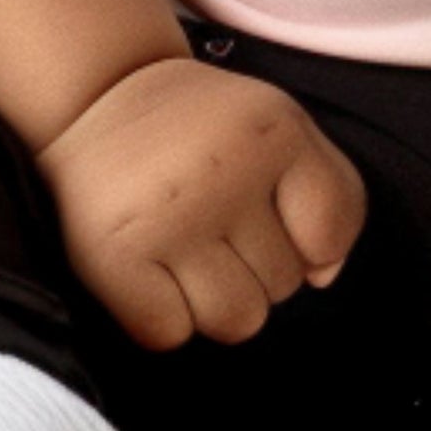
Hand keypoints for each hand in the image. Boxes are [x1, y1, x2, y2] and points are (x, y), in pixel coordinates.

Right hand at [32, 57, 368, 351]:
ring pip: (237, 322)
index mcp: (275, 132)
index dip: (311, 240)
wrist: (99, 95)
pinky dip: (164, 316)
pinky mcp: (112, 257)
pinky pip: (170, 336)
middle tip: (215, 217)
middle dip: (256, 264)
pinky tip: (151, 267)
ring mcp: (167, 217)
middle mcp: (224, 172)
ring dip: (216, 300)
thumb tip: (323, 276)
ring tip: (187, 247)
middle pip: (283, 286)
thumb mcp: (281, 128)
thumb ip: (330, 196)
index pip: (331, 235)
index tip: (272, 209)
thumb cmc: (205, 128)